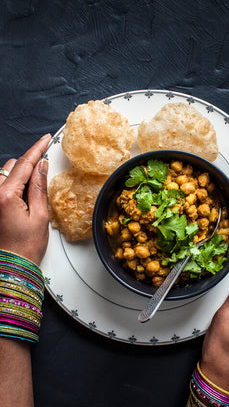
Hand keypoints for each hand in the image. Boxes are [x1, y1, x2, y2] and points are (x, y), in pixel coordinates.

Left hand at [0, 134, 50, 264]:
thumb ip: (39, 187)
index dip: (37, 149)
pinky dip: (13, 187)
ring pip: (5, 175)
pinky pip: (1, 187)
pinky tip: (23, 200)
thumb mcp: (40, 216)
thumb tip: (42, 167)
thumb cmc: (24, 248)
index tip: (45, 139)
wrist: (11, 267)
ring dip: (20, 178)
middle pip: (12, 167)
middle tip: (44, 176)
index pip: (24, 164)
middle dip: (29, 167)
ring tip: (32, 198)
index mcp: (5, 196)